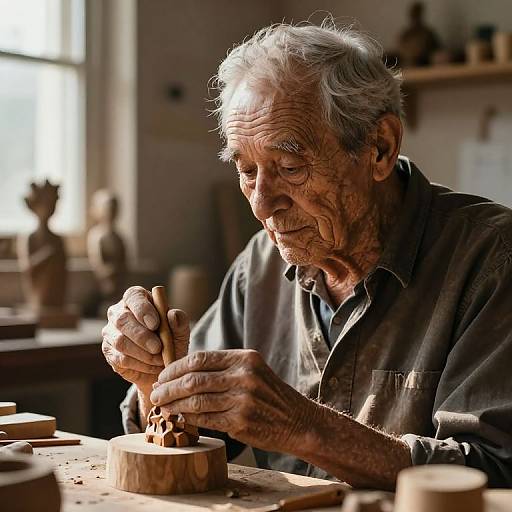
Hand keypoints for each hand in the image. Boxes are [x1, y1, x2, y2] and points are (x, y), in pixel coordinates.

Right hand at [102, 286, 189, 397]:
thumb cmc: (171, 339)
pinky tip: (152, 366)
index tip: (155, 324)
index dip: (143, 309)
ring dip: (142, 353)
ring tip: (159, 359)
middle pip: (123, 320)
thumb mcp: (180, 330)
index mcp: (137, 298)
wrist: (163, 364)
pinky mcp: (108, 351)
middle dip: (142, 336)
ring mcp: (111, 332)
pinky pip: (120, 358)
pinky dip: (139, 365)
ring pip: (120, 341)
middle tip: (158, 348)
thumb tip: (173, 314)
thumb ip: (180, 321)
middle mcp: (119, 311)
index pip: (134, 296)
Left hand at [150, 349, 316, 452]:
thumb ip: (224, 368)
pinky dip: (187, 418)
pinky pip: (205, 419)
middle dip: (168, 387)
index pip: (200, 358)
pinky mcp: (241, 422)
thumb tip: (185, 372)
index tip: (162, 375)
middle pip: (193, 379)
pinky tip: (179, 417)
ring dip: (173, 404)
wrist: (298, 422)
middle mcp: (244, 376)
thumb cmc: (270, 396)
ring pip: (195, 400)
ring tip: (161, 407)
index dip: (175, 367)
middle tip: (155, 393)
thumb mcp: (253, 371)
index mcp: (244, 358)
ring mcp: (243, 399)